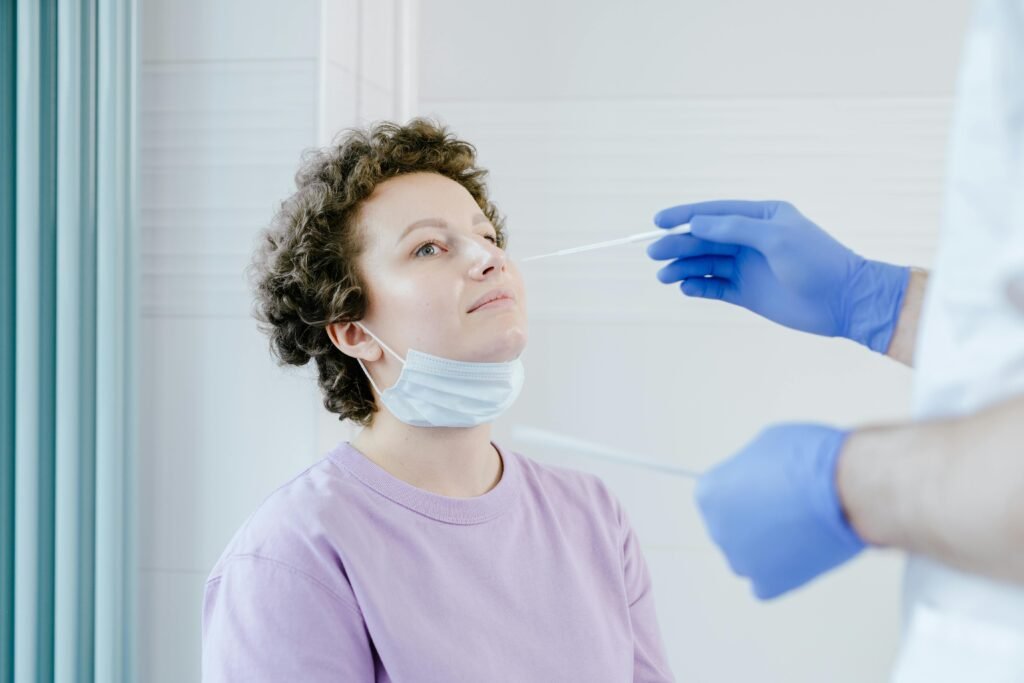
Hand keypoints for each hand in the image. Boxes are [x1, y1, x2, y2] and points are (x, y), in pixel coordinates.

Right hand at [648, 200, 909, 352]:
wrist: (844, 302)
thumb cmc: (816, 262)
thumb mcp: (776, 238)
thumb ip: (734, 229)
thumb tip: (696, 223)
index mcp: (761, 217)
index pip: (715, 212)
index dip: (684, 215)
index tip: (658, 220)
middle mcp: (751, 240)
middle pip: (705, 239)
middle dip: (678, 244)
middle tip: (653, 253)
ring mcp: (748, 267)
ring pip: (706, 264)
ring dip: (683, 267)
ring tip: (663, 276)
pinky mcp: (748, 293)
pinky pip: (715, 287)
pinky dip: (698, 287)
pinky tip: (685, 288)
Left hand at [695, 424, 865, 598]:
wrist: (845, 488)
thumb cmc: (810, 459)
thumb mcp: (765, 446)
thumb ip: (748, 470)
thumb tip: (753, 482)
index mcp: (709, 493)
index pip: (720, 497)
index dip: (749, 491)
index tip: (770, 488)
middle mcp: (717, 528)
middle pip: (732, 528)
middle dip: (756, 520)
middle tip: (789, 508)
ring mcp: (740, 559)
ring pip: (748, 557)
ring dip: (767, 548)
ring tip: (802, 528)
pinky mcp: (768, 584)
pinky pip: (766, 584)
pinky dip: (782, 573)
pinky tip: (800, 554)